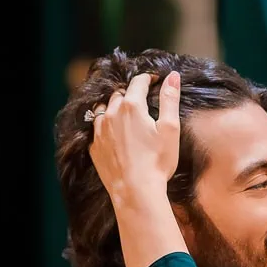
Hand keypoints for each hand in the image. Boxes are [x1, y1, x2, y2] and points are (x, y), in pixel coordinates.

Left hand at [89, 70, 180, 212]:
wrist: (135, 191)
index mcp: (132, 106)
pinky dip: (105, 125)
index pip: (138, 82)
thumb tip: (172, 75)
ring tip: (124, 114)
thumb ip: (170, 99)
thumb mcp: (170, 129)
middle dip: (130, 93)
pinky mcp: (94, 147)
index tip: (154, 80)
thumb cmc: (157, 161)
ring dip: (113, 107)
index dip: (147, 79)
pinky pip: (96, 128)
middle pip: (119, 94)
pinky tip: (113, 133)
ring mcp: (100, 131)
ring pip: (103, 108)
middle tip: (141, 99)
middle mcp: (112, 114)